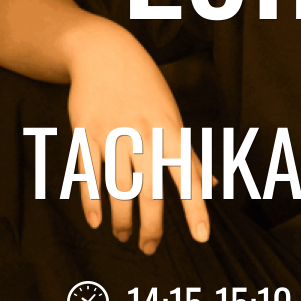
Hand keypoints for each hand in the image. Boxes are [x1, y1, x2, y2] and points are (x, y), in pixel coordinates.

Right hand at [64, 16, 209, 253]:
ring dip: (122, 219)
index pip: (187, 175)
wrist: (104, 52)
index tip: (202, 238)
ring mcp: (113, 133)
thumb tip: (214, 186)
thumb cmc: (144, 88)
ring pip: (119, 188)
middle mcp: (143, 134)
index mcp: (169, 130)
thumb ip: (190, 155)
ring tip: (123, 235)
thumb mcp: (172, 115)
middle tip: (150, 247)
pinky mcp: (86, 132)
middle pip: (150, 191)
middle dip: (151, 226)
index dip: (196, 207)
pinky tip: (96, 221)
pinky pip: (88, 173)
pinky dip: (92, 201)